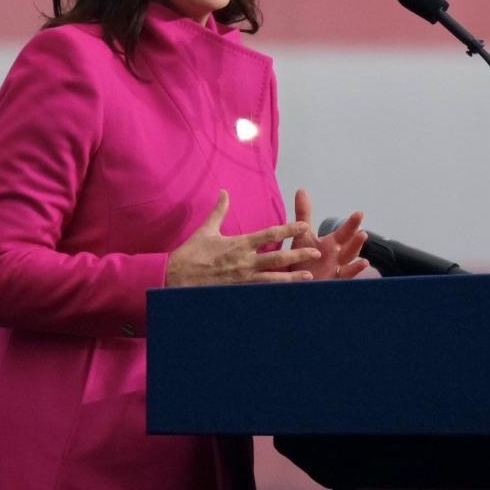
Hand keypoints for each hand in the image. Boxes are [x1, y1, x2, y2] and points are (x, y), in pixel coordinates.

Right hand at [166, 190, 320, 286]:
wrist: (173, 278)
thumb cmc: (190, 254)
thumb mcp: (206, 230)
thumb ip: (219, 211)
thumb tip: (224, 192)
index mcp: (239, 244)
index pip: (269, 234)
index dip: (288, 229)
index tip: (304, 225)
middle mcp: (243, 262)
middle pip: (277, 258)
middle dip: (298, 254)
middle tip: (316, 252)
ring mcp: (241, 280)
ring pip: (272, 279)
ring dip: (291, 278)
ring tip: (308, 278)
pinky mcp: (236, 293)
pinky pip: (259, 294)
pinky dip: (273, 295)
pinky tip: (286, 297)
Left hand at [290, 188, 368, 279]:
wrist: (296, 284)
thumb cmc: (302, 259)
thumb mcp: (303, 235)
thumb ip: (304, 214)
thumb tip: (302, 190)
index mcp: (332, 245)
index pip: (345, 232)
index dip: (352, 224)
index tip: (360, 213)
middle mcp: (337, 258)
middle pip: (349, 247)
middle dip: (355, 239)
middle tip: (362, 231)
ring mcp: (336, 271)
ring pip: (348, 262)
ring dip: (353, 254)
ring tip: (358, 246)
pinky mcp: (330, 283)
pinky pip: (342, 278)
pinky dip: (352, 272)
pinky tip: (361, 264)